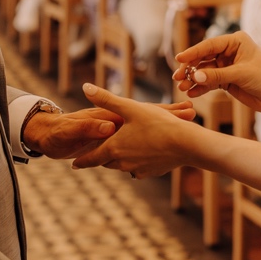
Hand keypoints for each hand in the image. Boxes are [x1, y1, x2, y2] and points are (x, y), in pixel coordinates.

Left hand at [71, 85, 200, 178]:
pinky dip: (138, 161)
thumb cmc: (157, 123)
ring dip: (120, 159)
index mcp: (114, 148)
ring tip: (120, 151)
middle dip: (102, 157)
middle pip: (107, 162)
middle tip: (98, 153)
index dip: (82, 161)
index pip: (91, 159)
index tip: (74, 164)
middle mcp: (123, 163)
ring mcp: (138, 170)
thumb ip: (106, 98)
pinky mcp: (153, 172)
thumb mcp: (129, 107)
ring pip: (123, 166)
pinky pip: (139, 168)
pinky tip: (144, 153)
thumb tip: (85, 87)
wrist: (186, 144)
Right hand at [173, 32, 260, 114]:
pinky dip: (201, 88)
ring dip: (193, 79)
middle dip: (190, 68)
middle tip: (177, 77)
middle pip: (203, 58)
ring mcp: (227, 66)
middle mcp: (229, 52)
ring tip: (182, 87)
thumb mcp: (241, 74)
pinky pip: (210, 82)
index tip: (179, 59)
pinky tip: (192, 93)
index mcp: (235, 42)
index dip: (193, 52)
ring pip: (204, 71)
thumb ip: (217, 75)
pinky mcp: (227, 80)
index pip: (209, 45)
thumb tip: (195, 76)